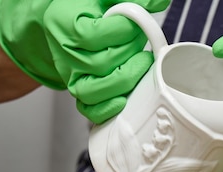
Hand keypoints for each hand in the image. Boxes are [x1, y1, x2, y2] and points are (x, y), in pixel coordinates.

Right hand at [0, 0, 169, 123]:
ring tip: (140, 64)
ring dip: (126, 80)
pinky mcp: (80, 91)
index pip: (93, 35)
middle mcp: (64, 51)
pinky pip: (90, 109)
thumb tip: (158, 2)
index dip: (122, 31)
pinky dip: (109, 108)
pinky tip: (125, 97)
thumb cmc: (85, 9)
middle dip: (130, 53)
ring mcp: (71, 75)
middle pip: (101, 63)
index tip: (137, 25)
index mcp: (63, 22)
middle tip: (141, 43)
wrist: (66, 25)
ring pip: (97, 90)